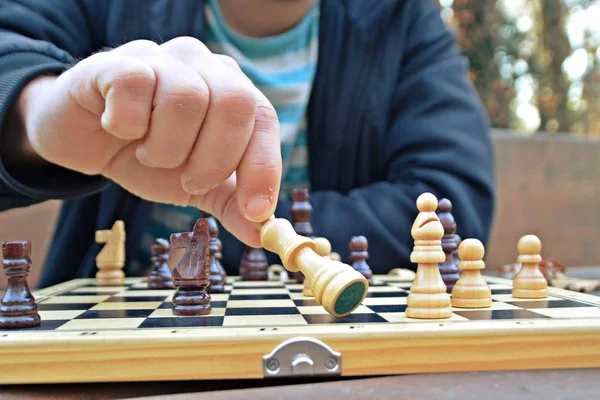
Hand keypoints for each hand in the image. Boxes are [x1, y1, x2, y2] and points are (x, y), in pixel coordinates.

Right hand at [18, 37, 280, 246]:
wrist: (83, 141)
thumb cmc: (145, 156)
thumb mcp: (194, 185)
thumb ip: (230, 203)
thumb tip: (263, 234)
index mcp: (230, 91)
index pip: (264, 119)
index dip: (263, 167)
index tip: (255, 211)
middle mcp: (203, 66)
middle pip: (235, 102)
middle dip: (214, 159)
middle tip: (189, 182)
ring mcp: (160, 58)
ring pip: (187, 98)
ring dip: (166, 148)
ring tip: (147, 154)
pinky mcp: (116, 62)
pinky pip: (136, 86)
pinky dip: (128, 124)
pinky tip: (118, 129)